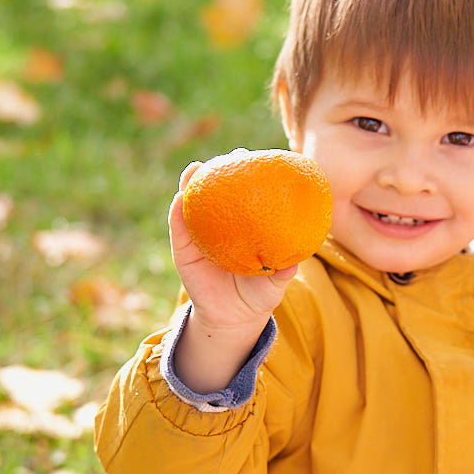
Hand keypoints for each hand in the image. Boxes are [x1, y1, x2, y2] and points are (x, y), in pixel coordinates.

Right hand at [169, 160, 298, 336]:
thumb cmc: (259, 293)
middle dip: (221, 168)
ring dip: (192, 182)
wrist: (234, 318)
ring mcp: (199, 233)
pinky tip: (180, 198)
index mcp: (243, 224)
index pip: (244, 192)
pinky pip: (178, 227)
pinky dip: (178, 211)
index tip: (257, 156)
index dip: (249, 172)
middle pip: (217, 189)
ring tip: (196, 169)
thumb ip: (283, 270)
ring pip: (192, 202)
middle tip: (233, 155)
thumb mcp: (274, 282)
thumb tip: (295, 261)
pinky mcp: (183, 249)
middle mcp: (220, 223)